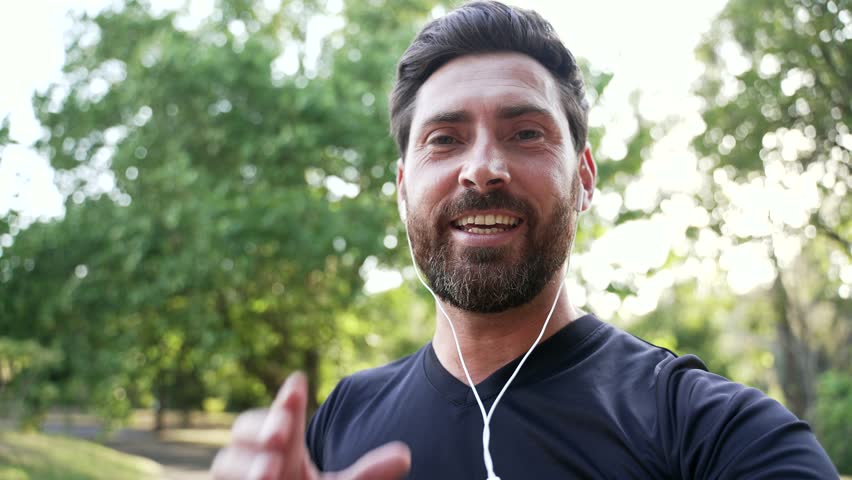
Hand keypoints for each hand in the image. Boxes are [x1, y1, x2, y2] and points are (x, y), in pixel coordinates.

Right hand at [211, 372, 410, 479]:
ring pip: (225, 462)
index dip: (288, 400)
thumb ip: (369, 474)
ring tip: (269, 469)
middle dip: (260, 426)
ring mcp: (244, 479)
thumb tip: (405, 455)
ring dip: (245, 463)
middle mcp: (260, 461)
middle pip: (244, 429)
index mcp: (287, 449)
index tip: (299, 382)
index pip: (282, 415)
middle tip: (282, 432)